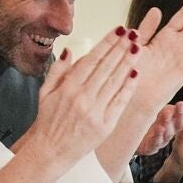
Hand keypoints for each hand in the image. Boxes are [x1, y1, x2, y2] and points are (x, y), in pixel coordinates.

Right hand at [25, 27, 140, 168]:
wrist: (51, 151)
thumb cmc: (48, 122)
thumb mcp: (45, 92)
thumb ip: (57, 70)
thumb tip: (69, 51)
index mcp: (68, 87)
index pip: (92, 59)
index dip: (107, 42)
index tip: (119, 30)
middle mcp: (82, 97)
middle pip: (106, 67)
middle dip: (121, 48)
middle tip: (134, 33)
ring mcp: (95, 111)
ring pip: (115, 82)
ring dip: (128, 63)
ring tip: (138, 48)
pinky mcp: (105, 125)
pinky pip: (119, 102)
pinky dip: (128, 87)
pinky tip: (136, 74)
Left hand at [136, 96, 182, 156]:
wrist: (132, 137)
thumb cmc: (149, 123)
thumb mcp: (163, 112)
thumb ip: (175, 107)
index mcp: (174, 123)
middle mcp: (169, 132)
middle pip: (180, 125)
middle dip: (181, 114)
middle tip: (181, 104)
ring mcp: (160, 140)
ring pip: (168, 134)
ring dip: (169, 123)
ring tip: (167, 114)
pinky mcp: (150, 147)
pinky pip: (155, 143)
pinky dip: (158, 136)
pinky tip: (159, 129)